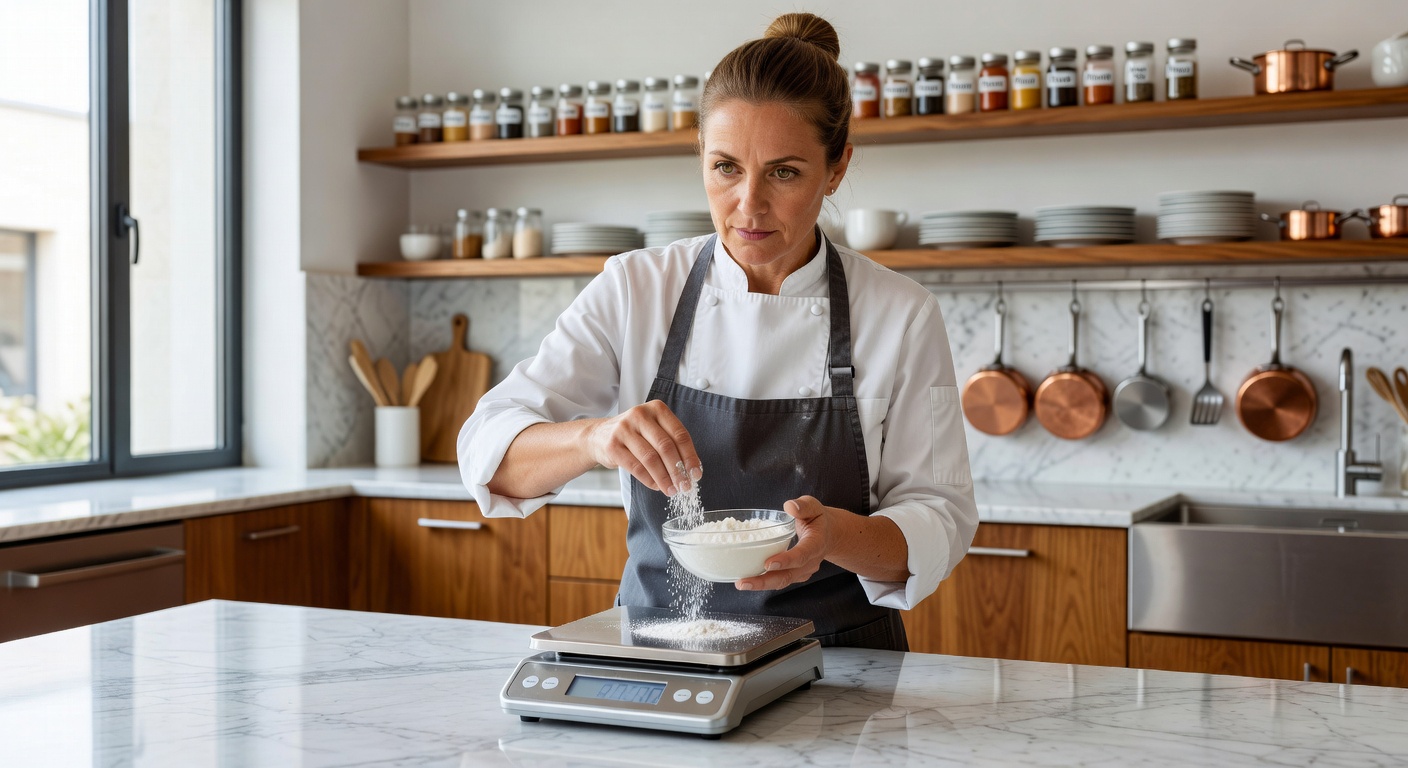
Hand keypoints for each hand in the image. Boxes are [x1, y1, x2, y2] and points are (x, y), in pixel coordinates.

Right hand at [584, 400, 700, 495]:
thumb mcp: (654, 430)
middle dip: (678, 470)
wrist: (599, 436)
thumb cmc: (634, 435)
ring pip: (651, 458)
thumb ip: (672, 443)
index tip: (696, 474)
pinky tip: (656, 486)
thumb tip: (691, 470)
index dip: (690, 456)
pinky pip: (636, 467)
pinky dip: (649, 480)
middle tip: (685, 486)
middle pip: (666, 446)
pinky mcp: (612, 445)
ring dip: (664, 478)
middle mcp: (640, 414)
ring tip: (671, 490)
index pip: (680, 434)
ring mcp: (624, 429)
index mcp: (657, 408)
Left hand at [736, 496, 837, 590]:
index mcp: (816, 544)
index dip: (786, 560)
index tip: (768, 563)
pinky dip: (764, 582)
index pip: (802, 554)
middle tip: (744, 582)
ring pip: (782, 581)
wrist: (829, 534)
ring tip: (741, 583)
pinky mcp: (796, 575)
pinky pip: (780, 580)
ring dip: (761, 584)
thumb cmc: (818, 519)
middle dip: (765, 581)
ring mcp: (804, 571)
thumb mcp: (814, 507)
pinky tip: (748, 580)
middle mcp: (811, 561)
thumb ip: (803, 506)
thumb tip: (789, 507)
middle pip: (788, 575)